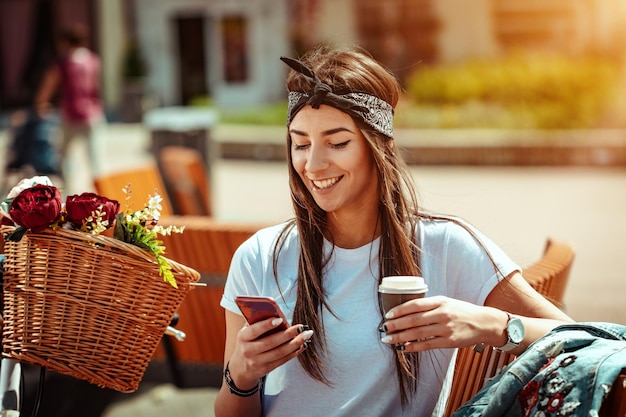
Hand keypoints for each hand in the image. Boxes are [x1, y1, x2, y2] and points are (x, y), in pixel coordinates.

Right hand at [227, 318, 313, 389]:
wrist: (240, 367)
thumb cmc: (248, 342)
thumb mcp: (247, 331)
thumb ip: (257, 321)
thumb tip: (275, 311)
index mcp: (242, 337)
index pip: (254, 330)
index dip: (267, 325)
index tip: (281, 319)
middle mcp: (248, 351)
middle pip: (270, 342)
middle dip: (288, 334)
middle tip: (301, 327)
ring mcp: (256, 362)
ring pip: (279, 353)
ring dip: (295, 344)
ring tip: (306, 335)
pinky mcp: (265, 369)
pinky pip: (282, 360)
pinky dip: (294, 352)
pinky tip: (303, 345)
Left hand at [380, 296, 504, 351]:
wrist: (483, 323)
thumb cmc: (461, 311)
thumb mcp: (446, 302)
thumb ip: (428, 305)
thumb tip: (405, 311)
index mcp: (440, 301)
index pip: (415, 304)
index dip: (399, 310)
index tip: (388, 315)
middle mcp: (442, 314)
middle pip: (414, 320)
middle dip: (396, 325)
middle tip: (383, 328)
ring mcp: (445, 328)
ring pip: (418, 333)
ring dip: (401, 337)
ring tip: (389, 339)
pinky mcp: (449, 342)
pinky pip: (427, 345)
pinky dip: (414, 346)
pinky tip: (404, 347)